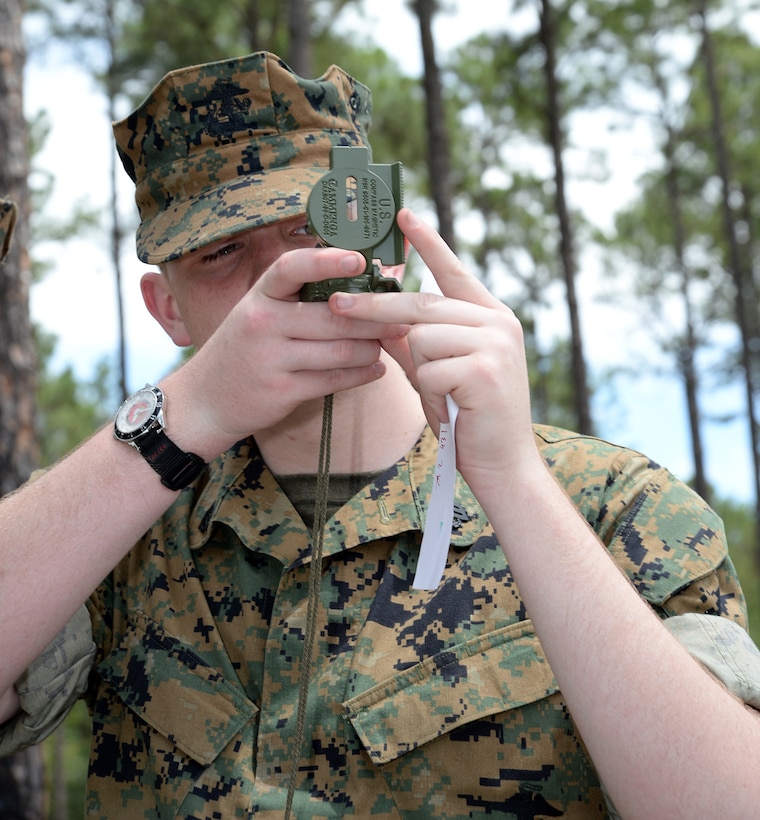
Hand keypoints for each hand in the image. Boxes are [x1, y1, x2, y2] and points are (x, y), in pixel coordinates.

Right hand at [165, 246, 408, 450]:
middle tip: (403, 316)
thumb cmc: (245, 348)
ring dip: (372, 348)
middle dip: (374, 318)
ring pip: (340, 350)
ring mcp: (271, 359)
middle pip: (333, 316)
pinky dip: (362, 374)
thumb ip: (300, 296)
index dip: (326, 261)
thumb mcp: (260, 313)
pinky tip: (376, 369)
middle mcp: (262, 323)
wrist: (206, 399)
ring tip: (388, 343)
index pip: (291, 268)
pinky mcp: (281, 391)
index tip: (359, 259)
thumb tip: (361, 274)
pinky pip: (334, 380)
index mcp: (260, 296)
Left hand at [329, 209, 542, 496]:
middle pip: (421, 302)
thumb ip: (413, 343)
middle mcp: (498, 323)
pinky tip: (452, 409)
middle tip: (336, 304)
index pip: (454, 272)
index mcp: (490, 317)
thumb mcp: (437, 373)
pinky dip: (431, 394)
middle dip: (375, 307)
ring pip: (421, 337)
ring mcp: (495, 344)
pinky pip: (429, 369)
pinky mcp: (484, 370)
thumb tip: (378, 319)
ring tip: (445, 397)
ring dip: (420, 372)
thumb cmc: (469, 417)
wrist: (503, 463)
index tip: (403, 215)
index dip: (428, 243)